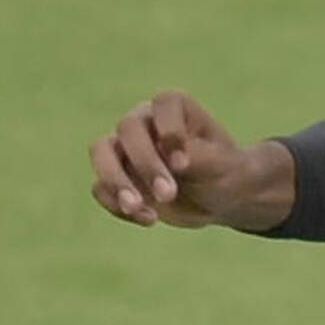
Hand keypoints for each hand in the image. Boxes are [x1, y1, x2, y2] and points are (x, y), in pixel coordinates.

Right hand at [89, 90, 292, 230]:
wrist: (220, 199)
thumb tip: (172, 161)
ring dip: (115, 181)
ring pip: (101, 152)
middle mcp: (145, 121)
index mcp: (174, 108)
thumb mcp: (221, 165)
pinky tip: (148, 219)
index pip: (164, 105)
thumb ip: (198, 157)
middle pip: (127, 129)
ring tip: (135, 208)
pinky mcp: (117, 176)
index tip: (183, 164)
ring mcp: (126, 148)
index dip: (170, 133)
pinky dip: (116, 203)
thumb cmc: (224, 172)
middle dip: (145, 164)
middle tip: (168, 195)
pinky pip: (100, 186)